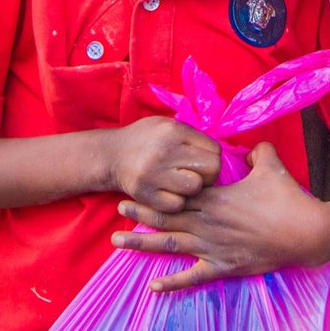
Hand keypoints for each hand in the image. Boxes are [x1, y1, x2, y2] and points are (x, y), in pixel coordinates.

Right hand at [104, 117, 220, 210]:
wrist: (111, 156)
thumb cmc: (146, 138)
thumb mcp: (168, 125)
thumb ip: (193, 136)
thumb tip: (219, 153)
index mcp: (174, 131)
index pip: (215, 150)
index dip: (213, 157)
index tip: (202, 159)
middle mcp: (165, 152)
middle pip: (210, 170)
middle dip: (208, 174)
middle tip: (195, 173)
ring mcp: (154, 175)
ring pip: (195, 188)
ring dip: (193, 188)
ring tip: (182, 182)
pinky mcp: (145, 195)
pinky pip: (177, 205)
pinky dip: (177, 201)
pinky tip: (170, 193)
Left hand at [111, 141, 329, 290]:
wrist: (307, 232)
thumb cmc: (288, 198)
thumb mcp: (271, 165)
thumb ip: (256, 151)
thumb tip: (248, 147)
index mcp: (216, 197)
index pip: (178, 193)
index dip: (156, 189)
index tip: (136, 183)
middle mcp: (208, 223)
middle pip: (166, 217)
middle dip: (140, 212)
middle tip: (118, 206)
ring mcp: (213, 247)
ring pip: (170, 246)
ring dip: (143, 244)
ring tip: (118, 243)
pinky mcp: (224, 267)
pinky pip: (193, 277)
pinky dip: (172, 283)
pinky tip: (153, 287)